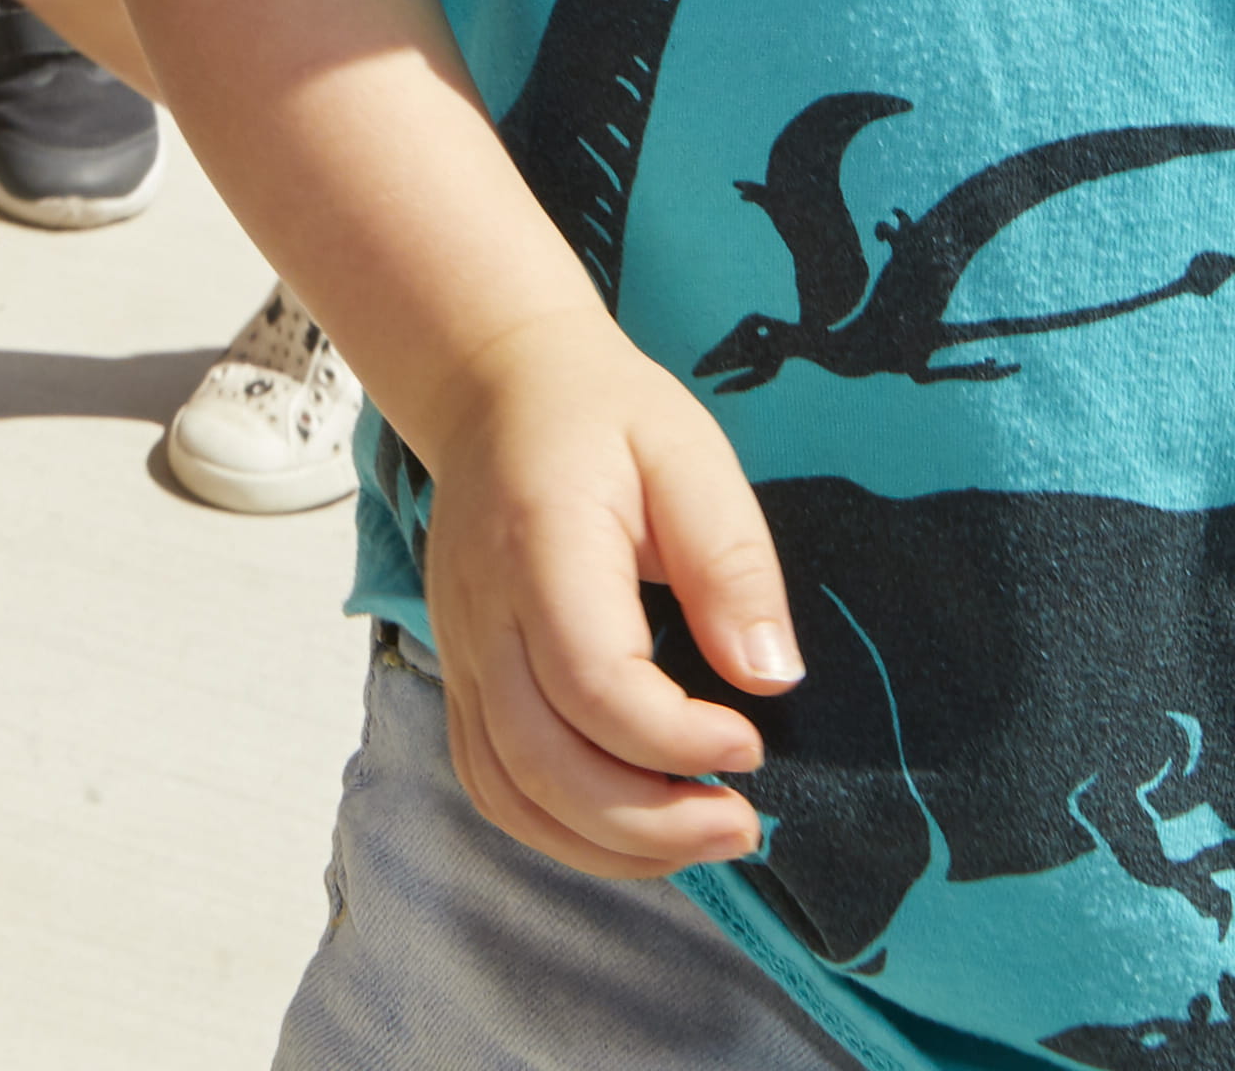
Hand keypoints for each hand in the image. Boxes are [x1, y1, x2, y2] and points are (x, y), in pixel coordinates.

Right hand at [417, 306, 796, 883]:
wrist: (497, 391)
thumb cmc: (604, 417)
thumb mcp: (690, 457)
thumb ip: (730, 563)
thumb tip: (772, 678)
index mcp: (540, 546)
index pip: (590, 681)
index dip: (674, 737)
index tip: (751, 744)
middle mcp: (483, 613)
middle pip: (541, 761)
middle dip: (649, 822)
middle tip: (741, 824)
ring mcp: (462, 652)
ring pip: (509, 791)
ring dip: (606, 842)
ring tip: (698, 837)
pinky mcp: (462, 678)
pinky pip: (492, 783)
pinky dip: (560, 829)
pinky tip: (634, 827)